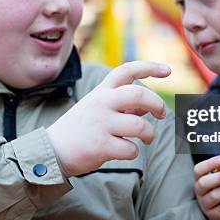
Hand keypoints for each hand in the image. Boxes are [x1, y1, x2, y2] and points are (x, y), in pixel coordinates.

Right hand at [47, 61, 169, 176]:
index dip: (149, 67)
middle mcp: (102, 103)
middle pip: (139, 94)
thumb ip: (122, 105)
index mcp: (101, 91)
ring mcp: (101, 124)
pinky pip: (131, 149)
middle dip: (157, 104)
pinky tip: (125, 151)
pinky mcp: (101, 146)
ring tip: (145, 138)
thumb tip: (148, 107)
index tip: (168, 70)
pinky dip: (133, 152)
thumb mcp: (97, 107)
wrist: (52, 150)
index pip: (126, 70)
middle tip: (161, 114)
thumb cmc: (80, 128)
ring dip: (149, 134)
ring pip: (140, 126)